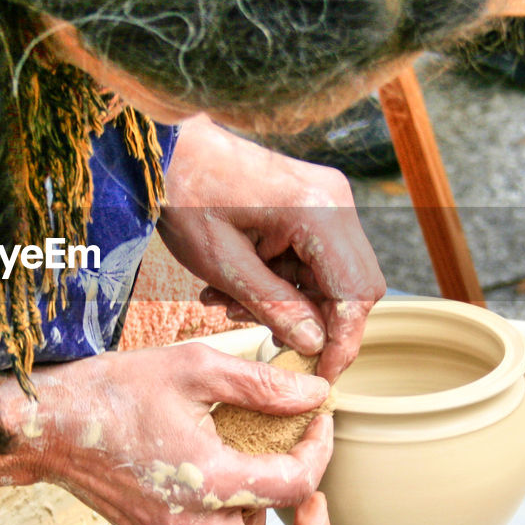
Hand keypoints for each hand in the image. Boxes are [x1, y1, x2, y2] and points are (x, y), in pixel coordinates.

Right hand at [13, 344, 333, 524]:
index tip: (318, 422)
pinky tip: (217, 467)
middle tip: (315, 499)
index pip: (295, 485)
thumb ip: (262, 384)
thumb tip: (315, 393)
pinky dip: (226, 513)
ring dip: (265, 521)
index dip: (321, 450)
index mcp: (207, 485)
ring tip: (261, 467)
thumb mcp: (194, 368)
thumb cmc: (112, 391)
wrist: (46, 425)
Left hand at [158, 116, 385, 379]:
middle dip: (313, 320)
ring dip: (289, 302)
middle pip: (354, 286)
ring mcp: (326, 199)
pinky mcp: (311, 202)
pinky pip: (313, 257)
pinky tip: (237, 286)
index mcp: (317, 212)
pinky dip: (282, 281)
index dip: (343, 342)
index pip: (356, 294)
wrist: (168, 149)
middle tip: (264, 335)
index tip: (321, 375)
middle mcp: (335, 201)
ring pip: (331, 276)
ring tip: (229, 304)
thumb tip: (314, 344)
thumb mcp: (224, 264)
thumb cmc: (186, 197)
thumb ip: (274, 306)